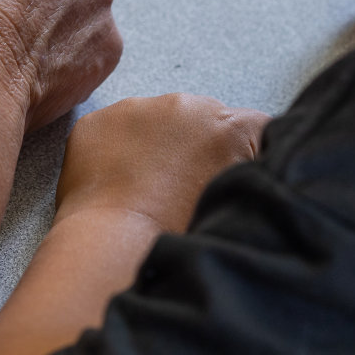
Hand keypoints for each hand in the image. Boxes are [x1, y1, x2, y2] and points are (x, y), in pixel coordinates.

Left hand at [55, 94, 267, 232]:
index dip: (245, 152)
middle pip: (201, 119)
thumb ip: (252, 178)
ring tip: (147, 190)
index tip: (228, 174)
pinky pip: (114, 130)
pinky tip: (118, 184)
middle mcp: (185, 106)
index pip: (256, 126)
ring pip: (155, 121)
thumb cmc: (179, 238)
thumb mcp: (236, 209)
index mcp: (229, 127)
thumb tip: (252, 169)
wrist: (116, 248)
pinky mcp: (98, 120)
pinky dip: (116, 150)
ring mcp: (136, 108)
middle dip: (196, 146)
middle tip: (182, 188)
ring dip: (156, 145)